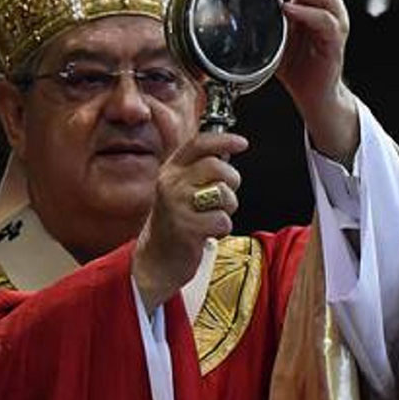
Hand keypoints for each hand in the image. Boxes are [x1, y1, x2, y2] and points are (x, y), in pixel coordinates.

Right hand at [132, 132, 247, 311]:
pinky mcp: (186, 227)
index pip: (198, 144)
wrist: (156, 259)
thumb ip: (199, 170)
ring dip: (227, 208)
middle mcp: (171, 184)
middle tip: (225, 196)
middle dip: (231, 181)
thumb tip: (226, 150)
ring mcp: (177, 205)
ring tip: (211, 216)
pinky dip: (222, 229)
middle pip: (217, 167)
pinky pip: (222, 220)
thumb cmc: (176, 222)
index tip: (242, 143)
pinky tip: (207, 232)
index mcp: (170, 171)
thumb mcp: (180, 188)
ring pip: (223, 194)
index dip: (223, 140)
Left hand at [263, 0, 358, 164]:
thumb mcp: (275, 33)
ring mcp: (334, 24)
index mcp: (314, 1)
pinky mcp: (335, 42)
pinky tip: (289, 9)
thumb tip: (234, 0)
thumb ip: (264, 14)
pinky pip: (324, 22)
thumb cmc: (296, 63)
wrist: (314, 94)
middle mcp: (328, 8)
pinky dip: (307, 13)